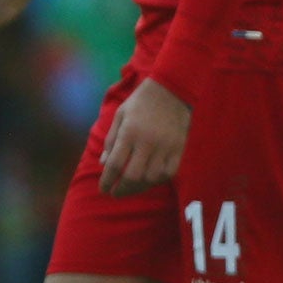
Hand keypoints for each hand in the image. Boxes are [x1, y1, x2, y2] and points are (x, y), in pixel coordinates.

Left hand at [99, 77, 190, 196]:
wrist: (171, 89)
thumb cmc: (141, 102)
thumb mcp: (119, 115)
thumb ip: (110, 140)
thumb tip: (103, 164)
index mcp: (129, 132)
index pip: (115, 164)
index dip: (107, 181)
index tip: (103, 189)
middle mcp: (147, 142)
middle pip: (133, 176)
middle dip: (122, 189)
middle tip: (117, 193)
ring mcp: (165, 146)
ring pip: (151, 177)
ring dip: (140, 186)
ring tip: (133, 186)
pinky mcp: (179, 147)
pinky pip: (169, 172)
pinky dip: (159, 179)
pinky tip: (151, 178)